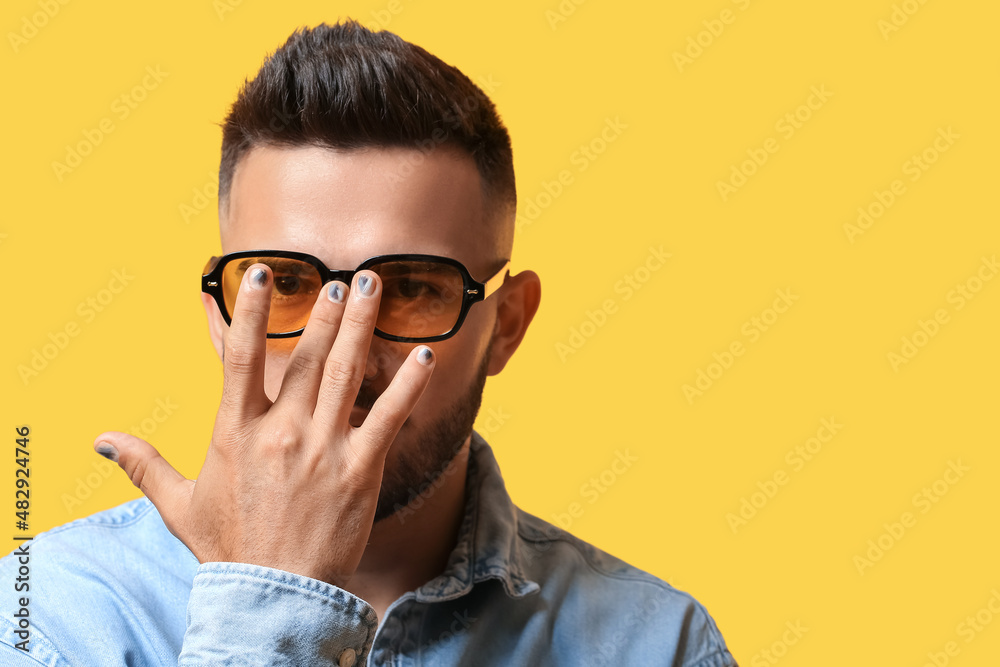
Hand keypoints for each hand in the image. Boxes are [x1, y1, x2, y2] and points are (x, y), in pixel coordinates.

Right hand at [92, 264, 434, 586]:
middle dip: (325, 312)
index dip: (252, 311)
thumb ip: (143, 465)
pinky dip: (409, 384)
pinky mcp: (360, 469)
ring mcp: (322, 448)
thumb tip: (101, 439)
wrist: (273, 597)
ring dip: (361, 326)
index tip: (262, 273)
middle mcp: (279, 431)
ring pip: (345, 372)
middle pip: (305, 356)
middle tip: (343, 278)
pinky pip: (388, 417)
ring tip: (373, 288)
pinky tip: (426, 356)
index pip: (241, 357)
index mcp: (235, 432)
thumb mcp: (179, 505)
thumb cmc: (229, 549)